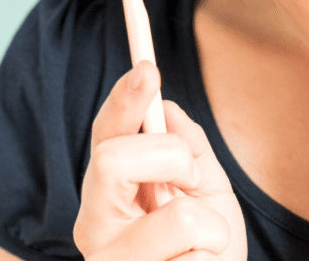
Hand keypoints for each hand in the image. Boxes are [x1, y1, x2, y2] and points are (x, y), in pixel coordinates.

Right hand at [73, 60, 247, 260]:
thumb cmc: (206, 252)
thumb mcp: (207, 196)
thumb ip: (189, 152)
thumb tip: (165, 106)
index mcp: (109, 197)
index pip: (105, 138)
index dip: (122, 100)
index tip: (147, 67)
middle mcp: (95, 229)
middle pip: (111, 160)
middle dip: (171, 157)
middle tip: (192, 182)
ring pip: (179, 220)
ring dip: (213, 231)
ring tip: (205, 252)